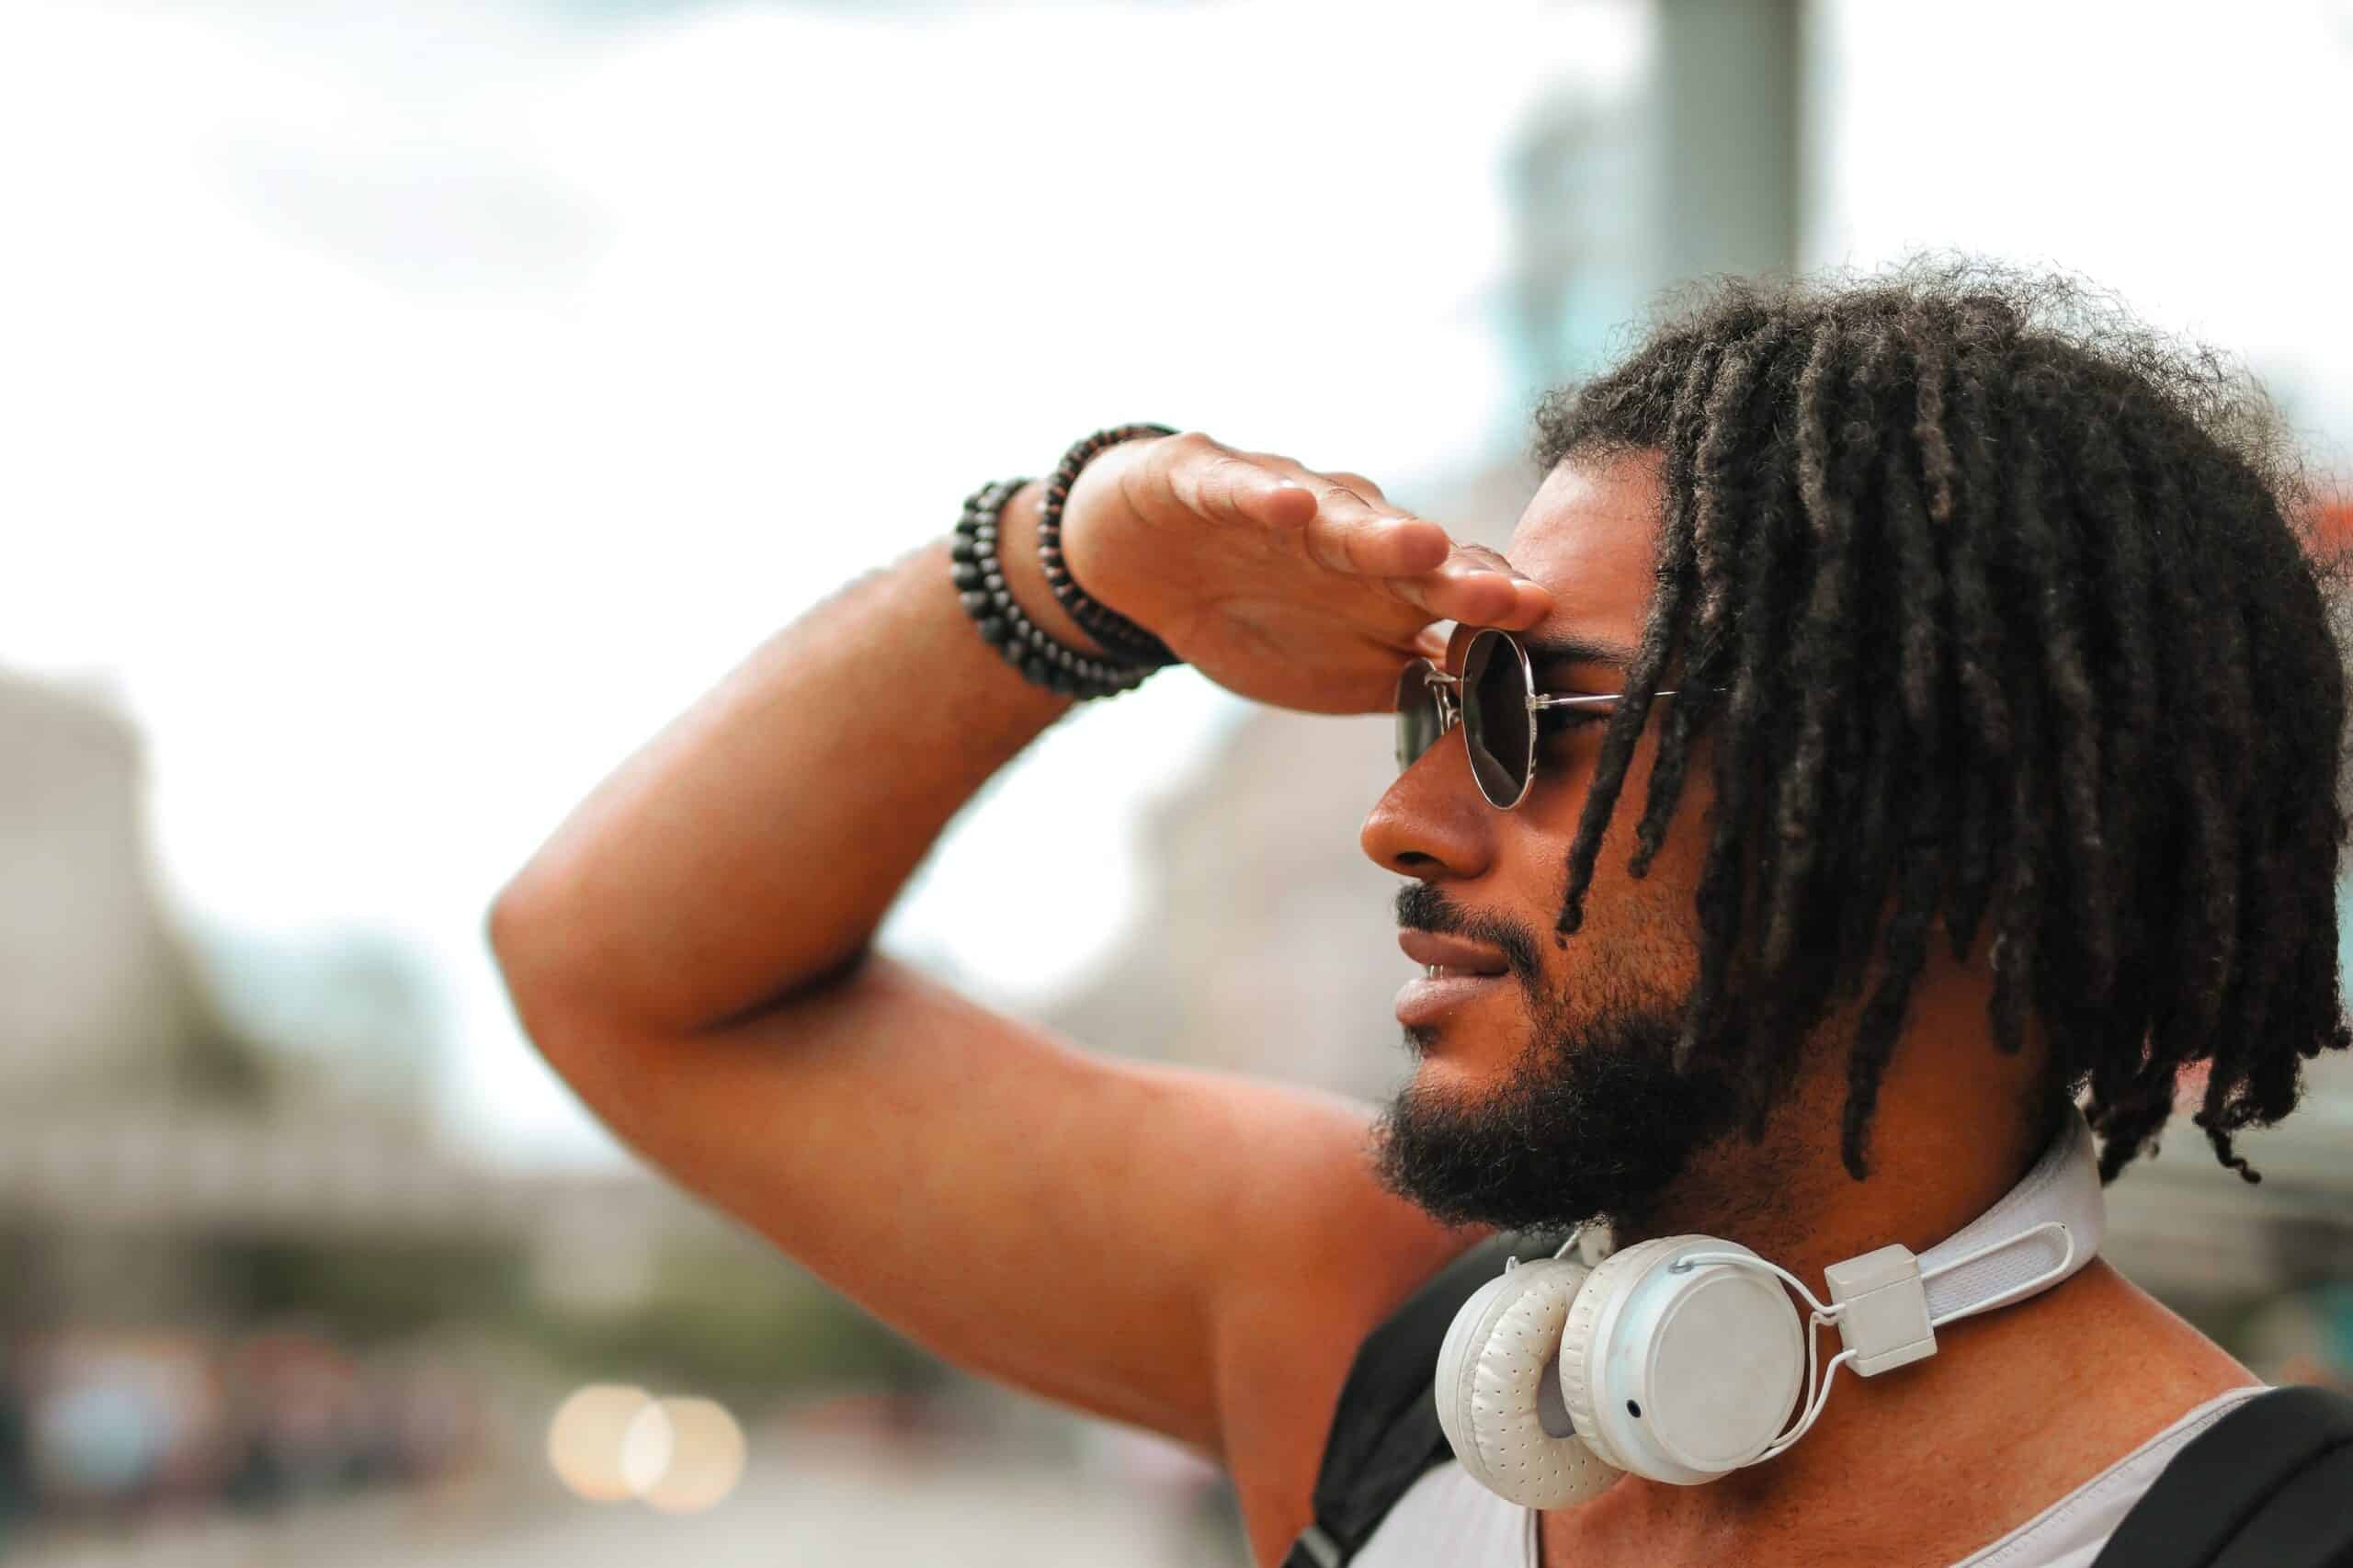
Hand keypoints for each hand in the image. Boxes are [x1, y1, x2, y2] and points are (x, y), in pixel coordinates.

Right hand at [1059, 431, 1550, 715]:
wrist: (1143, 563)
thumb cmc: (1258, 617)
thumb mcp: (1338, 671)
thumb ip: (1412, 687)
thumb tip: (1497, 726)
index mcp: (1384, 582)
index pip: (1451, 586)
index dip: (1493, 603)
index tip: (1537, 620)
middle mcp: (1346, 532)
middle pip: (1409, 553)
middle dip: (1456, 572)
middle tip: (1501, 594)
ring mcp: (1282, 501)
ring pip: (1337, 515)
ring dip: (1377, 532)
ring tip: (1418, 546)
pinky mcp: (1209, 478)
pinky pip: (1240, 486)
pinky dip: (1263, 496)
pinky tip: (1288, 507)